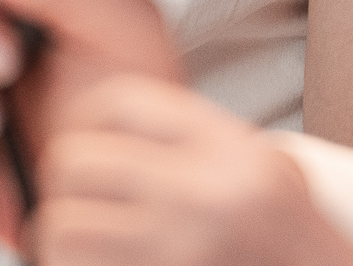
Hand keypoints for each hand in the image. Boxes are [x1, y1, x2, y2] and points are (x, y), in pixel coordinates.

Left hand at [35, 75, 352, 265]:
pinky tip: (106, 263)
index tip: (86, 138)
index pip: (119, 102)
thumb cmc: (293, 241)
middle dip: (66, 181)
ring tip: (89, 240)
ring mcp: (174, 253)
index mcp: (229, 153)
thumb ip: (197, 143)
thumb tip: (105, 131)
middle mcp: (199, 199)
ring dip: (64, 236)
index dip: (86, 117)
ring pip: (60, 227)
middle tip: (83, 196)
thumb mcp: (268, 168)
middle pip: (74, 161)